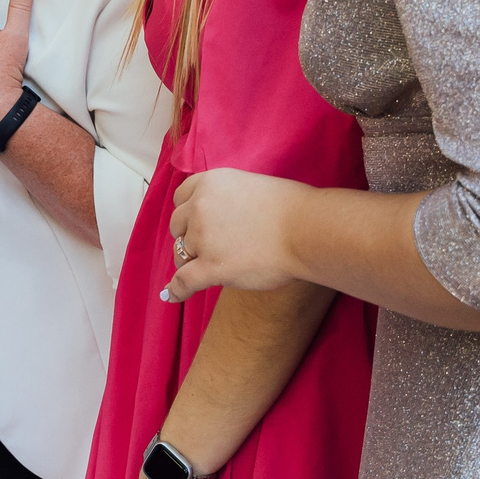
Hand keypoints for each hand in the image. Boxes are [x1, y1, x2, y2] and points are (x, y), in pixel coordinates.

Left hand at [164, 168, 313, 301]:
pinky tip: (172, 296)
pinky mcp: (211, 266)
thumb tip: (222, 216)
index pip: (181, 198)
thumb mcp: (250, 186)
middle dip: (189, 236)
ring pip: (181, 253)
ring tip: (212, 267)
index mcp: (210, 183)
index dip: (188, 212)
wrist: (307, 229)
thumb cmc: (292, 209)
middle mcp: (200, 206)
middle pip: (177, 226)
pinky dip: (177, 290)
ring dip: (192, 261)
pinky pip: (184, 280)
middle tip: (210, 246)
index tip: (195, 222)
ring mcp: (203, 237)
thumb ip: (228, 198)